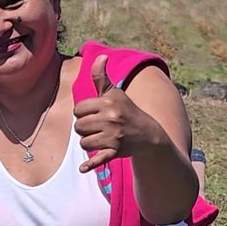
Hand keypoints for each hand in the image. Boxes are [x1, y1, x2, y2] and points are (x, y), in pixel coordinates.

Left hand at [73, 53, 160, 173]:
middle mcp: (111, 119)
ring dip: (88, 142)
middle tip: (99, 127)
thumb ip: (102, 78)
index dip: (83, 113)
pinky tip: (83, 168)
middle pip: (78, 127)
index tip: (95, 113)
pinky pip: (98, 159)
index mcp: (109, 103)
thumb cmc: (127, 111)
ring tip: (100, 138)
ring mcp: (113, 136)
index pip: (78, 110)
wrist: (148, 134)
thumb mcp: (115, 93)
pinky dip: (91, 164)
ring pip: (83, 142)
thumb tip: (99, 57)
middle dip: (85, 128)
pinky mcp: (115, 152)